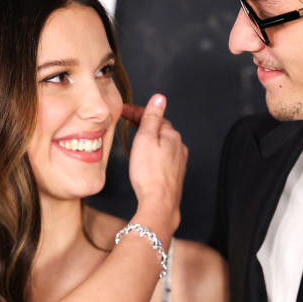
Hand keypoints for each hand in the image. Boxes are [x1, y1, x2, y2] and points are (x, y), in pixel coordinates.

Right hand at [126, 94, 186, 235]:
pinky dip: (154, 152)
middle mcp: (179, 147)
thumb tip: (160, 98)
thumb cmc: (149, 173)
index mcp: (172, 135)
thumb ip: (152, 117)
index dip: (137, 112)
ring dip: (150, 138)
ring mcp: (179, 162)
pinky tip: (147, 158)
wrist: (159, 203)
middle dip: (144, 123)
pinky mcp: (175, 175)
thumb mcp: (146, 139)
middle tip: (127, 120)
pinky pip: (164, 157)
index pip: (154, 116)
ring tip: (135, 137)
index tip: (123, 111)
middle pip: (160, 129)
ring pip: (163, 144)